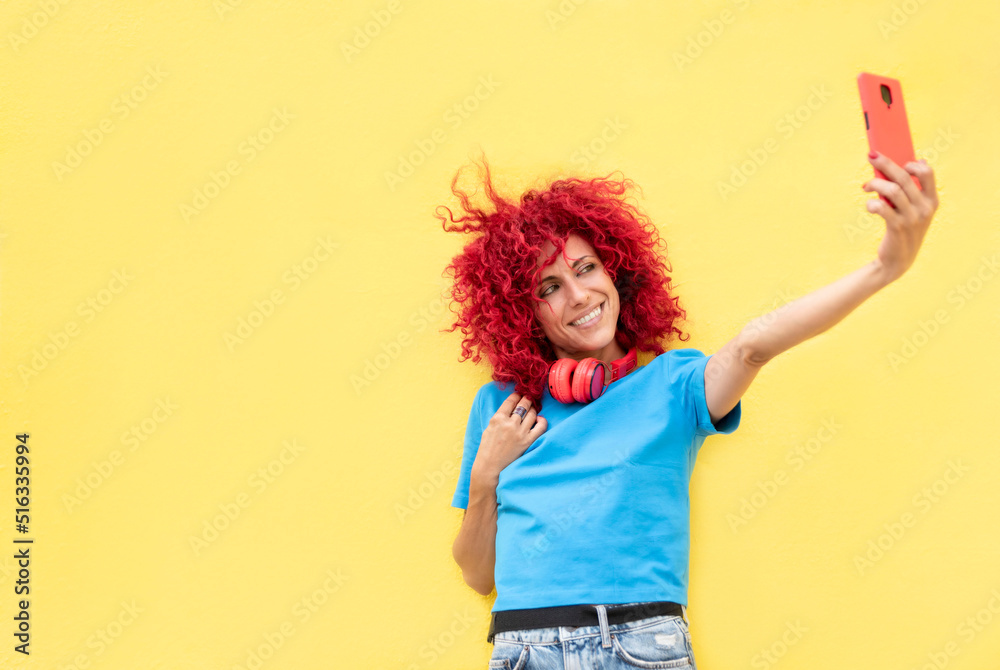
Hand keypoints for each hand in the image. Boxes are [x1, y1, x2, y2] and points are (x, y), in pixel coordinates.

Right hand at [470, 392, 546, 482]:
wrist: (490, 469)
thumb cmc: (487, 450)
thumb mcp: (489, 429)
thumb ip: (499, 418)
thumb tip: (511, 410)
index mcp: (497, 418)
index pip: (511, 400)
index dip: (517, 395)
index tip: (520, 394)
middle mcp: (510, 423)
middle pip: (523, 404)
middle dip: (527, 399)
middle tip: (528, 398)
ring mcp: (520, 432)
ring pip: (532, 413)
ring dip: (533, 409)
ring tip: (533, 409)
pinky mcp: (528, 441)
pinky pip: (541, 427)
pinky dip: (542, 421)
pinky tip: (540, 420)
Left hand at [862, 151, 938, 283]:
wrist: (898, 260)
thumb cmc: (903, 229)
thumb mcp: (913, 210)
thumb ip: (912, 190)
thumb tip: (916, 162)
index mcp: (931, 200)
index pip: (927, 172)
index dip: (912, 162)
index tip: (898, 160)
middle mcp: (924, 208)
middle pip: (904, 177)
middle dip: (885, 163)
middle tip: (870, 155)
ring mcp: (912, 218)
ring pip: (892, 190)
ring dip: (874, 183)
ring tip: (865, 186)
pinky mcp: (897, 228)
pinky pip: (882, 207)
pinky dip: (872, 203)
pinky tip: (869, 205)